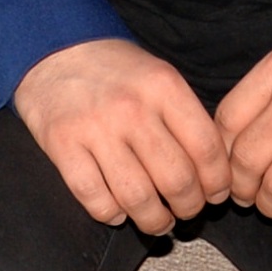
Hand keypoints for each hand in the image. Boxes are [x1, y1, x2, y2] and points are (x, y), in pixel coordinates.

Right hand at [13, 38, 230, 234]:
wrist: (54, 50)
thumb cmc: (115, 70)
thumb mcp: (158, 75)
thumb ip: (184, 116)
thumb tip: (211, 170)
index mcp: (163, 86)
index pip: (205, 148)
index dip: (217, 182)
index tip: (216, 194)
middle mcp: (131, 108)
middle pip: (176, 179)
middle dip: (189, 207)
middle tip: (188, 211)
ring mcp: (94, 128)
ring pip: (137, 198)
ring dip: (154, 220)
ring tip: (158, 221)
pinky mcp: (62, 146)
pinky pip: (95, 199)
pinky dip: (112, 215)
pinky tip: (119, 212)